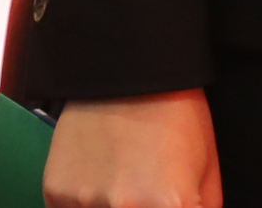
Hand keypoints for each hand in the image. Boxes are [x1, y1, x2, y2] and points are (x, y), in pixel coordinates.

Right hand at [46, 91, 221, 207]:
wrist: (128, 68)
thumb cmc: (175, 115)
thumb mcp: (206, 166)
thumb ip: (204, 207)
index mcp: (170, 204)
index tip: (167, 200)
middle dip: (142, 206)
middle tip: (144, 187)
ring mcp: (86, 201)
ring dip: (108, 205)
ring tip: (121, 177)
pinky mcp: (55, 191)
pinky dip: (83, 202)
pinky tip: (96, 176)